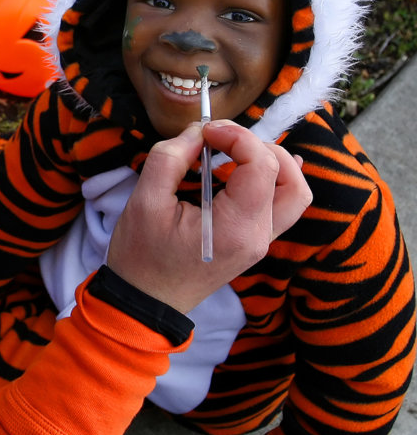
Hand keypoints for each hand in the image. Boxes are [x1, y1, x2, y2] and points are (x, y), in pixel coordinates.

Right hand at [107, 120, 310, 312]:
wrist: (144, 302)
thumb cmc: (140, 256)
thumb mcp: (144, 201)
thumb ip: (170, 158)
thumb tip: (197, 132)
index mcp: (234, 228)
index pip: (261, 166)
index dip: (237, 137)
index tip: (205, 131)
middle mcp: (257, 237)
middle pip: (291, 179)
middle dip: (258, 146)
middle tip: (222, 140)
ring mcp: (259, 243)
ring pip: (295, 193)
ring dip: (271, 163)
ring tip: (235, 152)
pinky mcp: (253, 243)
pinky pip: (281, 206)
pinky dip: (272, 180)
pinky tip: (248, 167)